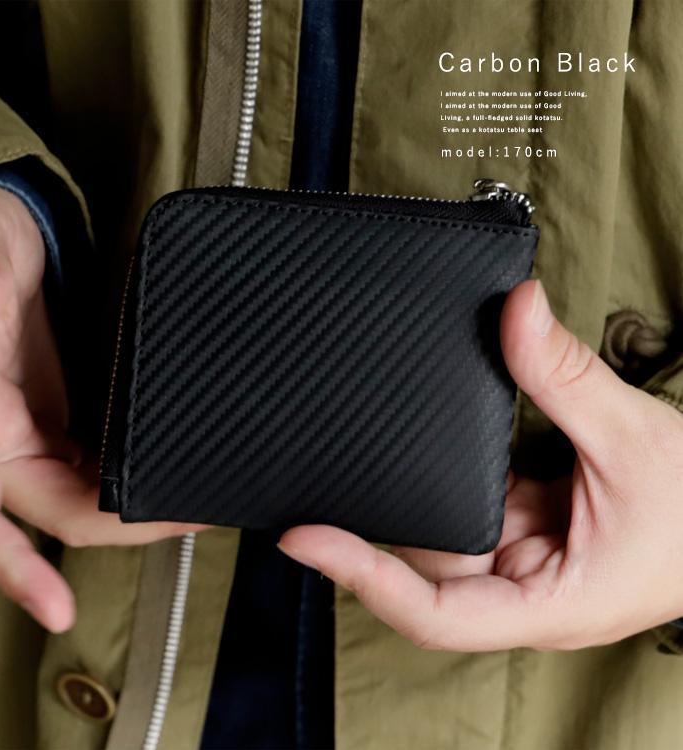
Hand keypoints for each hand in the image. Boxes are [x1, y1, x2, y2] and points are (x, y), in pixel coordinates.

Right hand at [0, 185, 201, 633]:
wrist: (0, 233)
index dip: (10, 566)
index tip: (56, 609)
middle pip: (50, 514)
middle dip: (122, 528)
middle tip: (194, 519)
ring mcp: (22, 433)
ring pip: (76, 499)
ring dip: (132, 510)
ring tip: (196, 503)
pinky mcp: (51, 420)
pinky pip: (90, 468)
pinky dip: (127, 480)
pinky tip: (166, 473)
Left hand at [279, 280, 682, 650]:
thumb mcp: (630, 438)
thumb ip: (565, 374)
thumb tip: (517, 307)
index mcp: (544, 601)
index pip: (433, 609)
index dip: (361, 576)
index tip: (302, 537)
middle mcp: (518, 587)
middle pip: (419, 565)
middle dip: (367, 526)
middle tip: (307, 478)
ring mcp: (517, 559)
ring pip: (439, 532)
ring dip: (403, 496)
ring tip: (346, 455)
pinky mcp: (521, 529)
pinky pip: (465, 505)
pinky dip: (439, 476)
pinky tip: (410, 446)